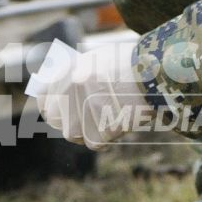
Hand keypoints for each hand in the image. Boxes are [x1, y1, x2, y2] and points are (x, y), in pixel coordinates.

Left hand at [26, 38, 151, 148]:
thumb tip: (65, 90)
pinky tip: (120, 126)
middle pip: (54, 118)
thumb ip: (79, 73)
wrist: (159, 71)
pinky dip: (107, 139)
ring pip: (74, 133)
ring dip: (88, 131)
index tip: (57, 111)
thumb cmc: (134, 63)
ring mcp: (83, 110)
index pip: (43, 96)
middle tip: (84, 122)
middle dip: (67, 121)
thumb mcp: (100, 58)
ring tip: (110, 118)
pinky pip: (95, 143)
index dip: (50, 105)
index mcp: (68, 70)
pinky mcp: (99, 129)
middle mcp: (70, 90)